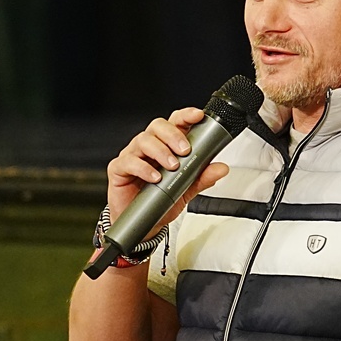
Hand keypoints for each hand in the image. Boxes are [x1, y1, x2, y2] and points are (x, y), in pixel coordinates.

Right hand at [106, 108, 228, 234]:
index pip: (175, 122)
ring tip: (172, 166)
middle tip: (185, 150)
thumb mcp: (187, 190)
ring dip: (161, 151)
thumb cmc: (161, 201)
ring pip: (144, 140)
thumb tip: (221, 168)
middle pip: (158, 126)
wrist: (144, 224)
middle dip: (173, 135)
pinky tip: (155, 177)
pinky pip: (129, 161)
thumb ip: (202, 178)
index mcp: (166, 145)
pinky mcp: (119, 168)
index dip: (185, 116)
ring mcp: (133, 155)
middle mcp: (149, 146)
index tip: (198, 116)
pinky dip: (143, 168)